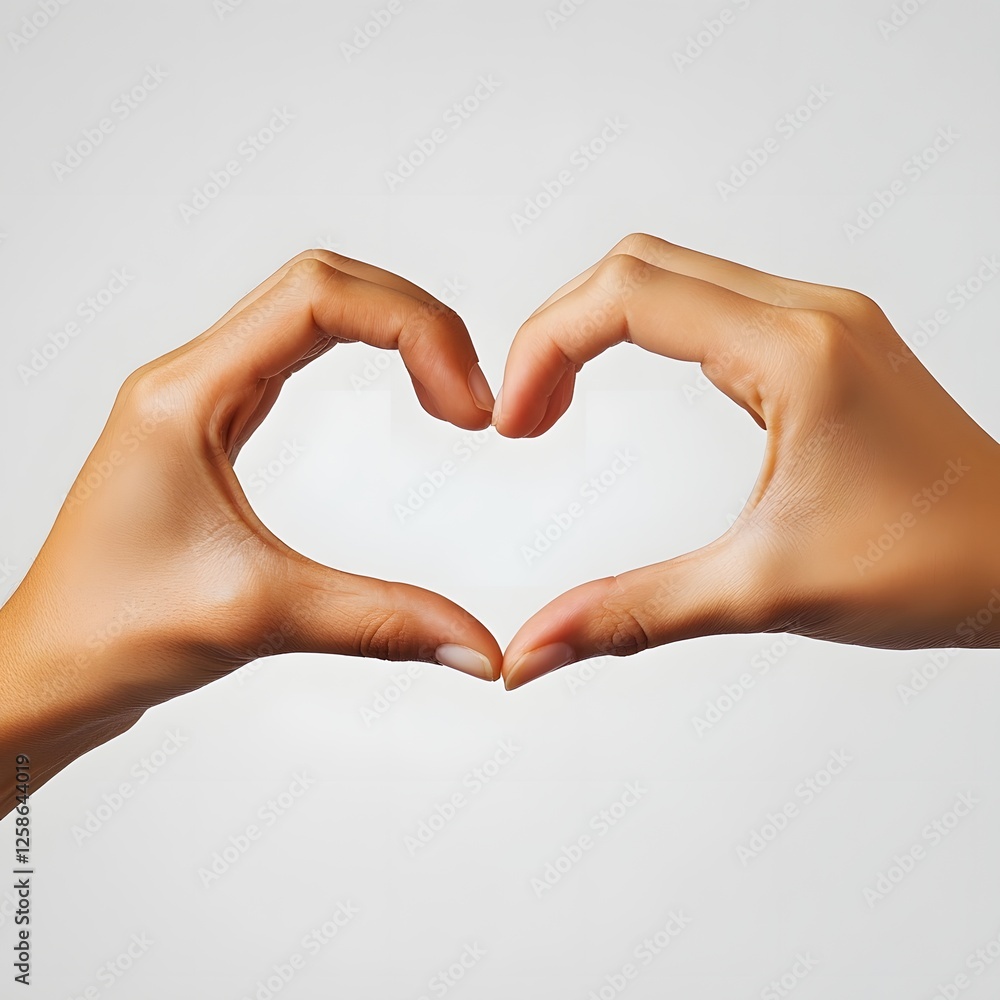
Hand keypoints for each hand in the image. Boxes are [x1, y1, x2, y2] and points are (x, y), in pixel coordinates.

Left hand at [0, 251, 501, 810]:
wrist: (46, 674)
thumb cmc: (109, 633)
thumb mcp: (259, 618)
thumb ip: (381, 624)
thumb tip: (479, 647)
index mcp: (185, 396)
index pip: (318, 297)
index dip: (413, 330)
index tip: (465, 409)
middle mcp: (187, 379)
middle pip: (320, 283)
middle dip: (414, 320)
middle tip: (470, 399)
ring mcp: (197, 399)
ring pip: (307, 308)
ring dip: (390, 330)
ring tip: (448, 394)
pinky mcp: (209, 428)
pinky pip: (291, 353)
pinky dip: (358, 354)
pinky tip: (394, 394)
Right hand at [495, 234, 999, 688]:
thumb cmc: (931, 566)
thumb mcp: (761, 592)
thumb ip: (631, 614)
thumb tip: (531, 651)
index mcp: (795, 352)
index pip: (627, 295)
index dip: (544, 346)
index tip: (514, 424)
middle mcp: (809, 313)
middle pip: (638, 264)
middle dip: (558, 329)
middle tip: (525, 415)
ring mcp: (821, 320)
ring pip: (673, 274)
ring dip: (598, 326)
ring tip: (556, 404)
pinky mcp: (824, 341)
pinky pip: (712, 304)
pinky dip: (646, 333)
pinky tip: (628, 389)